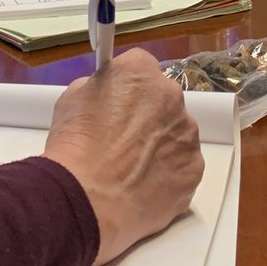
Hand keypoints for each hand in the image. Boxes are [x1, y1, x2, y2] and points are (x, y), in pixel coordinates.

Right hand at [43, 49, 203, 265]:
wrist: (87, 198)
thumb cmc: (74, 146)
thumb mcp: (73, 97)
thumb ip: (99, 87)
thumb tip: (107, 95)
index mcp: (140, 72)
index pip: (140, 67)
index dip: (126, 86)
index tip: (117, 102)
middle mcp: (171, 96)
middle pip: (163, 99)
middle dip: (147, 113)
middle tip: (123, 138)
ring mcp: (187, 135)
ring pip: (176, 132)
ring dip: (160, 143)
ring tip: (132, 166)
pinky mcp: (193, 170)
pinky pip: (183, 165)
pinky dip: (168, 172)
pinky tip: (143, 184)